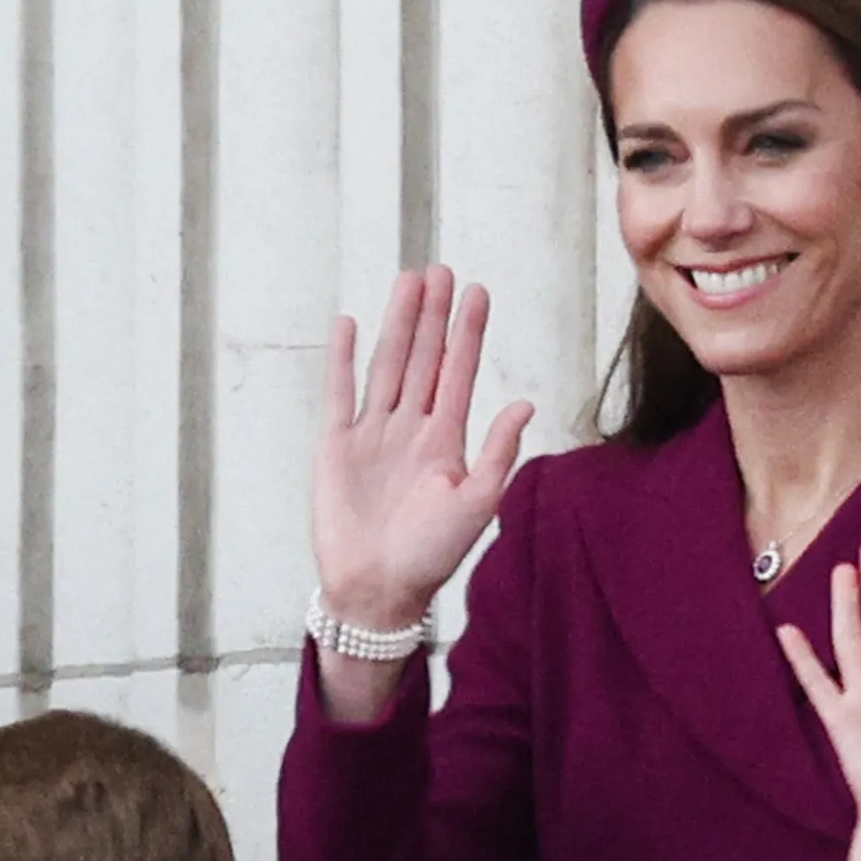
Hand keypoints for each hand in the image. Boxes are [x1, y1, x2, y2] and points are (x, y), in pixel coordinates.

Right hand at [312, 265, 535, 638]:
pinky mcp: (336, 448)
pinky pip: (340, 394)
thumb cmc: (430, 557)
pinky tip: (351, 325)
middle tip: (440, 269)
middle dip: (432, 315)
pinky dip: (344, 361)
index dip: (468, 332)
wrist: (376, 591)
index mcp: (446, 441)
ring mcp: (372, 435)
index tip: (477, 291)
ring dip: (396, 324)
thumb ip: (499, 452)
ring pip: (387, 366)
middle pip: (422, 358)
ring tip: (407, 281)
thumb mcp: (478, 504)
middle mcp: (410, 430)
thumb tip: (524, 404)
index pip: (459, 372)